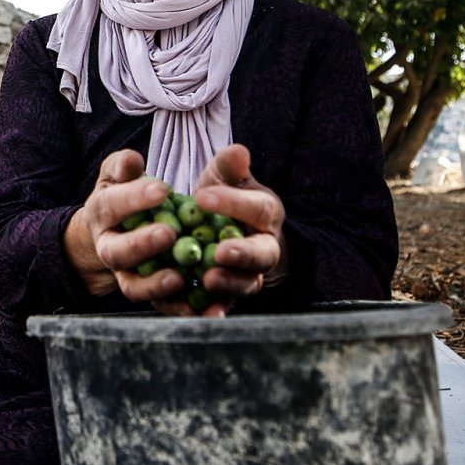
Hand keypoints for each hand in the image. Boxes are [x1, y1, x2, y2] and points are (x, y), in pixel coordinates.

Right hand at [63, 149, 182, 300]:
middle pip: (117, 252)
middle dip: (141, 244)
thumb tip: (132, 161)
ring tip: (179, 277)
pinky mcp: (149, 294)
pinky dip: (178, 309)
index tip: (163, 190)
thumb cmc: (124, 193)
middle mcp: (109, 248)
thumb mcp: (119, 173)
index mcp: (101, 213)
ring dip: (155, 285)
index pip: (111, 205)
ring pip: (133, 286)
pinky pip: (160, 306)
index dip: (134, 199)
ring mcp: (127, 274)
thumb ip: (123, 165)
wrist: (116, 230)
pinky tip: (199, 306)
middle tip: (168, 233)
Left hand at [181, 144, 287, 316]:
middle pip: (262, 254)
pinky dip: (213, 311)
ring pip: (246, 283)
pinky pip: (224, 306)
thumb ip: (228, 167)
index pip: (257, 208)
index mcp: (266, 214)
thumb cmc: (222, 198)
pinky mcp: (229, 296)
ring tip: (208, 279)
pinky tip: (199, 312)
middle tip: (221, 251)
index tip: (201, 196)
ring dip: (229, 284)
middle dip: (243, 253)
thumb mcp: (224, 178)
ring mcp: (249, 275)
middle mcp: (264, 247)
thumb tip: (238, 151)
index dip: (233, 203)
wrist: (219, 231)